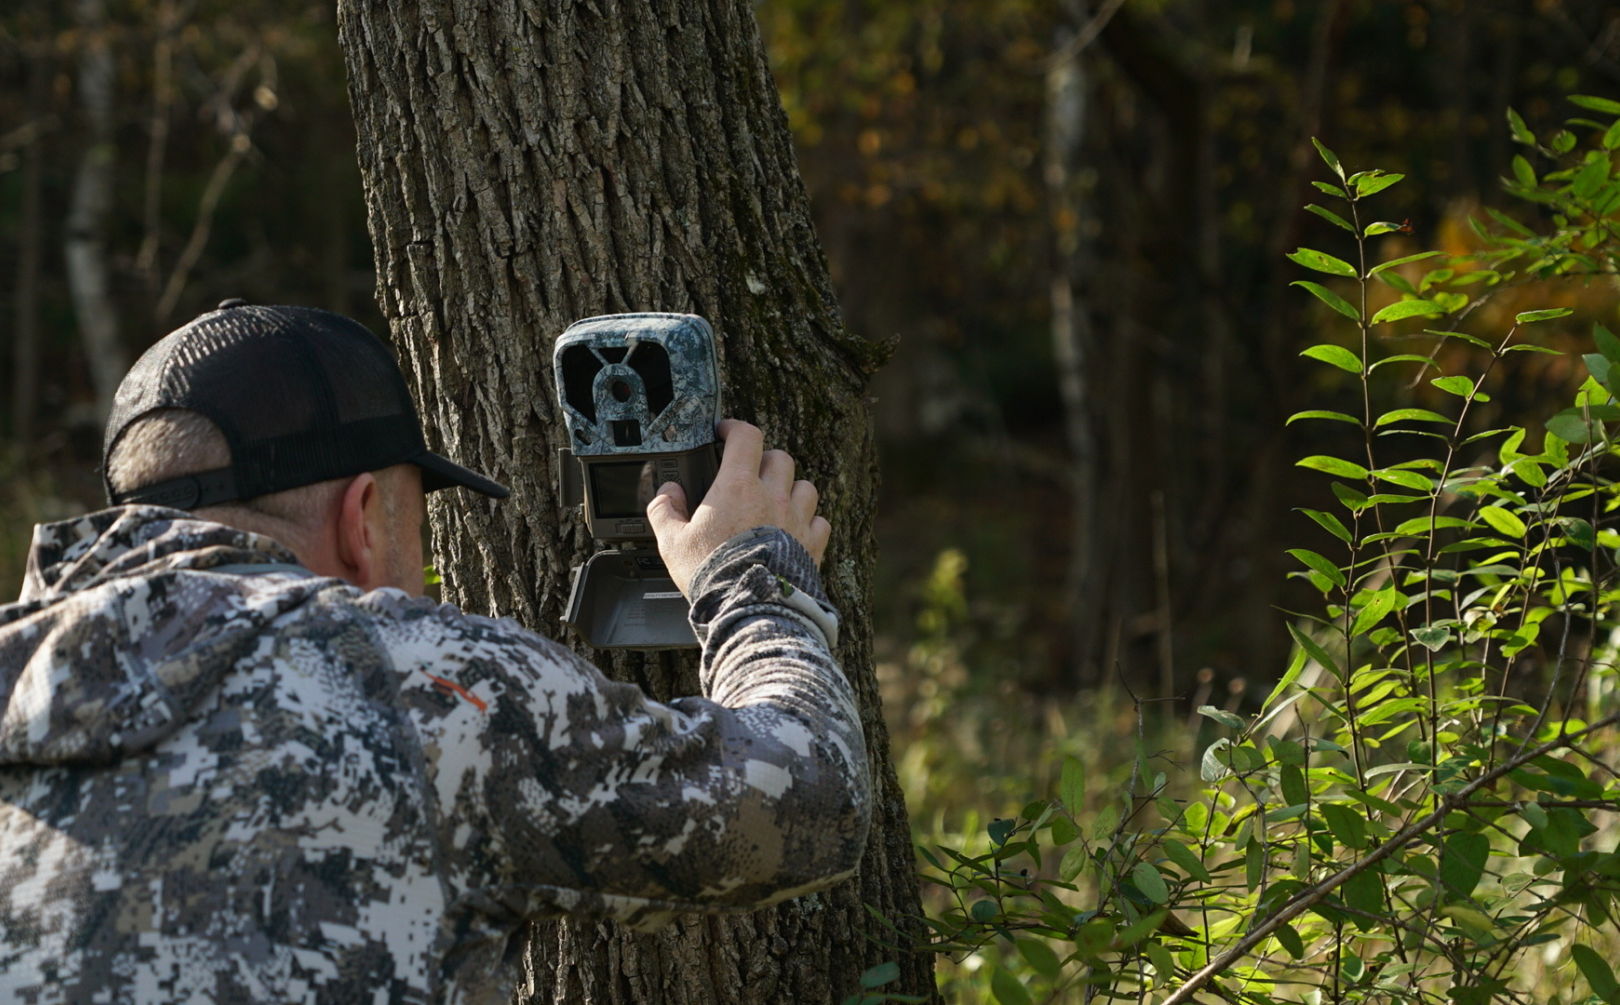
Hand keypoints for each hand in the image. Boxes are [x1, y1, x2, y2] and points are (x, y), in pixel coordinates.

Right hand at [646, 419, 831, 597]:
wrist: (750, 608)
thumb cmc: (713, 574)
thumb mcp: (672, 542)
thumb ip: (665, 511)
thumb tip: (667, 493)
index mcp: (737, 487)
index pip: (746, 437)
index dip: (735, 428)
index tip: (726, 432)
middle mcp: (773, 496)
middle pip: (779, 458)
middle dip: (764, 460)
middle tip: (750, 473)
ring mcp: (797, 519)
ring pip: (805, 486)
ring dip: (791, 488)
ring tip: (777, 501)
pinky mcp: (813, 544)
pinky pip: (820, 521)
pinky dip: (810, 522)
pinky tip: (797, 531)